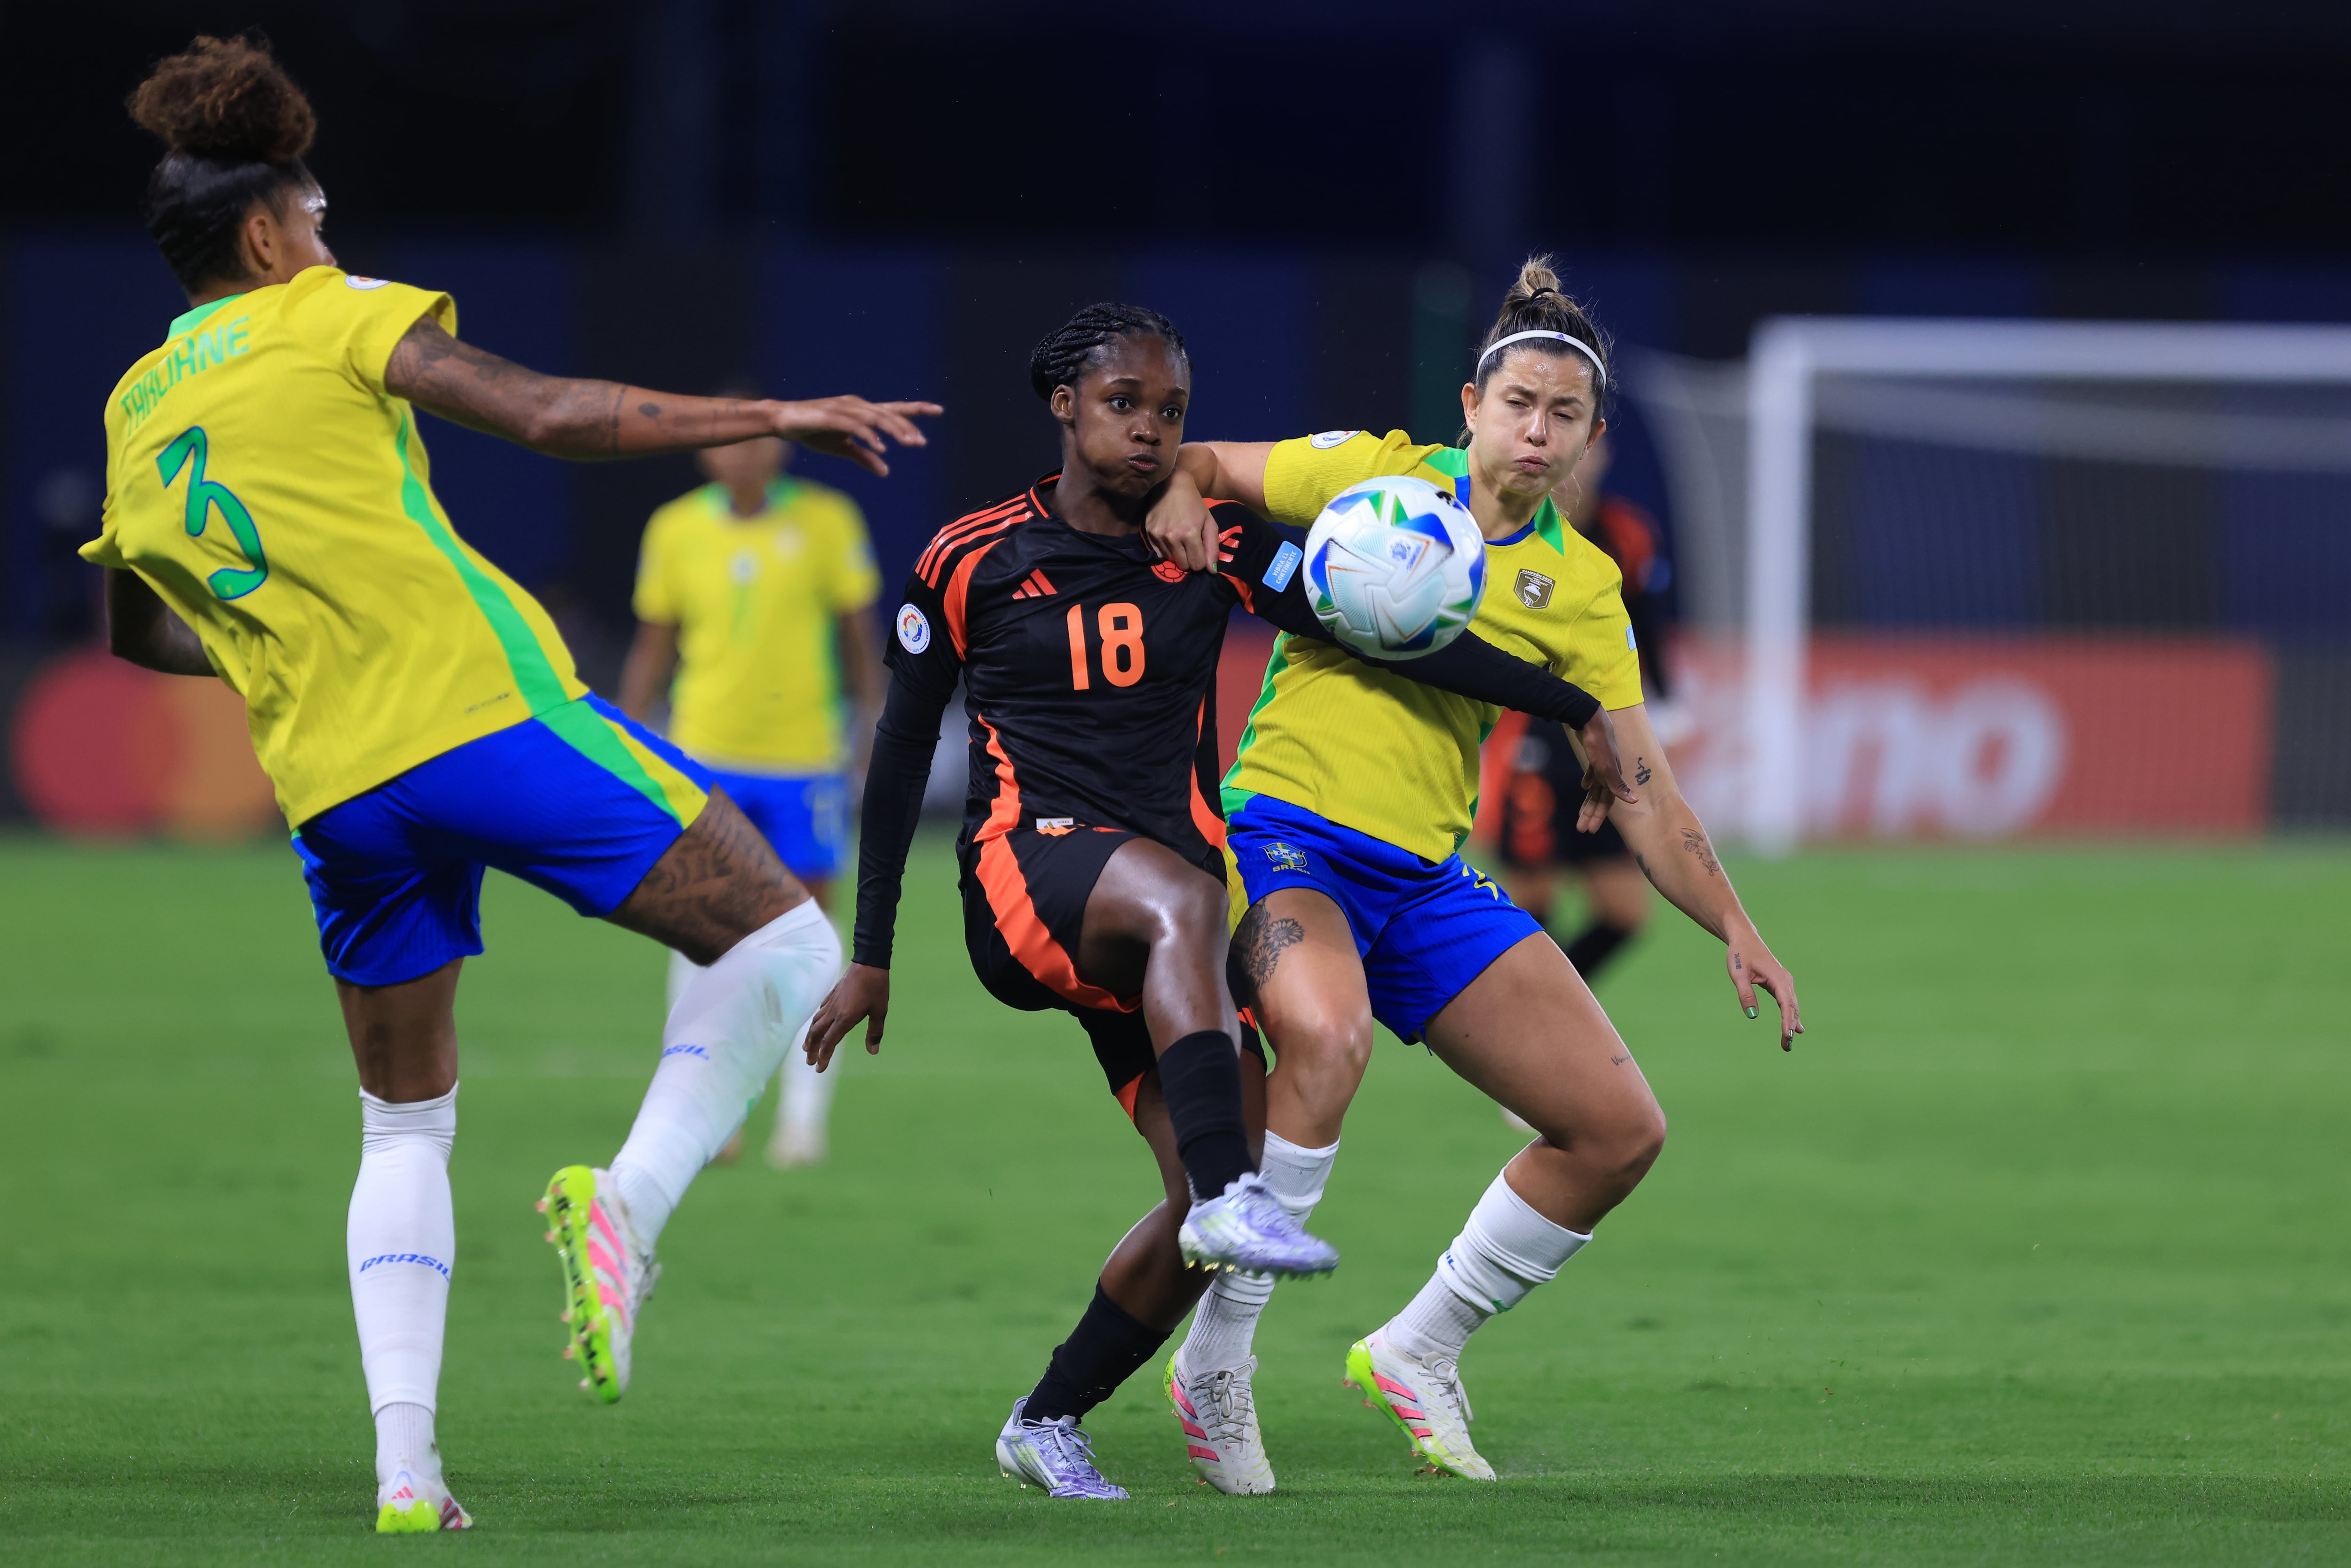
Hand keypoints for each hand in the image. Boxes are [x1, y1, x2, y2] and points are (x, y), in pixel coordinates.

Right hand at [769, 397, 942, 477]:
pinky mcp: (832, 416)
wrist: (784, 422)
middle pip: (889, 414)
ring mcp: (845, 409)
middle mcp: (857, 406)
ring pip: (877, 418)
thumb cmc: (813, 432)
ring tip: (910, 443)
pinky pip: (856, 426)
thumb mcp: (842, 449)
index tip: (939, 410)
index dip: (917, 409)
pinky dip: (870, 436)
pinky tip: (882, 447)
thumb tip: (886, 471)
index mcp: (862, 413)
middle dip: (907, 428)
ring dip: (895, 431)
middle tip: (922, 443)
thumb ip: (864, 457)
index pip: (894, 409)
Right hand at [805, 963, 890, 1069]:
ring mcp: (832, 1002)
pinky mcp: (833, 994)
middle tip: (810, 1062)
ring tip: (806, 1047)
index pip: (829, 1042)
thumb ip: (875, 1032)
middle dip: (812, 1049)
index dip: (823, 1056)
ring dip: (810, 1037)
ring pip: (815, 1022)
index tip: (819, 1068)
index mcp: (845, 1019)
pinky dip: (816, 1021)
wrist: (869, 963)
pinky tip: (816, 1023)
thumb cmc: (876, 987)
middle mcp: (834, 1012)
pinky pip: (820, 1011)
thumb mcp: (880, 1011)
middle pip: (817, 1034)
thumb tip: (873, 1051)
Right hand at [1143, 470, 1218, 571]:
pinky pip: (1159, 554)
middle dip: (1190, 559)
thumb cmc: (1194, 503)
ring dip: (1177, 554)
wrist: (1171, 485)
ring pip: (1171, 560)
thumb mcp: (1209, 522)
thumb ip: (1212, 547)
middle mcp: (1173, 537)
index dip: (1201, 560)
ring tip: (1180, 539)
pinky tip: (1169, 538)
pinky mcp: (1148, 533)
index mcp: (1190, 534)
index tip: (1201, 551)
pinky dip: (1166, 550)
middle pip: (1183, 565)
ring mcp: (1159, 536)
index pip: (1197, 565)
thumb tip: (1212, 571)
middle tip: (1191, 545)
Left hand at [1573, 707, 1638, 831]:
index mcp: (1612, 776)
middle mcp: (1609, 772)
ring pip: (1595, 788)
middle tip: (1581, 829)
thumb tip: (1634, 801)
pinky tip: (1584, 787)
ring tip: (1580, 815)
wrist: (1589, 717)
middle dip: (1591, 814)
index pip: (1606, 801)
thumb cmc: (1598, 742)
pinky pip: (1593, 773)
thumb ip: (1618, 784)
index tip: (1588, 830)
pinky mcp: (1594, 755)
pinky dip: (1589, 781)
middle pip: (1600, 798)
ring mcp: (1602, 764)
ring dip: (1588, 802)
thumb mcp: (1606, 766)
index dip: (1598, 816)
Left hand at [1724, 919, 1801, 1049]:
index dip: (1787, 1021)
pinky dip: (1790, 1015)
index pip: (1786, 1004)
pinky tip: (1794, 1028)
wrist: (1744, 938)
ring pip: (1791, 1006)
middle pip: (1791, 1007)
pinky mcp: (1780, 984)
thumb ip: (1745, 995)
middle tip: (1786, 1047)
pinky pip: (1788, 1002)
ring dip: (1791, 1023)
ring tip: (1788, 1043)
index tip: (1787, 1036)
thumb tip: (1752, 1016)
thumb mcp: (1739, 975)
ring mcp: (1784, 982)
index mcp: (1777, 977)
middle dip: (1790, 1027)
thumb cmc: (1740, 955)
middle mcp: (1785, 980)